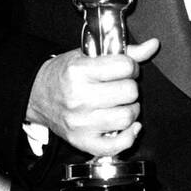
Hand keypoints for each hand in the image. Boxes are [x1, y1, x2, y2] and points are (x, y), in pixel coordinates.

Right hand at [25, 37, 158, 157]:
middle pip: (130, 92)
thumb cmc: (65, 74)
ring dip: (130, 110)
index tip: (124, 69)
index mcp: (79, 72)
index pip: (125, 66)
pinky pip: (117, 145)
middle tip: (120, 87)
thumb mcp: (89, 55)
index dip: (130, 66)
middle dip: (130, 87)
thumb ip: (124, 52)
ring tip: (119, 104)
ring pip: (127, 117)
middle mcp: (79, 98)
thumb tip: (153, 45)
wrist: (37, 96)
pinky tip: (127, 126)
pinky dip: (128, 136)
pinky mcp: (83, 141)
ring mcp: (81, 123)